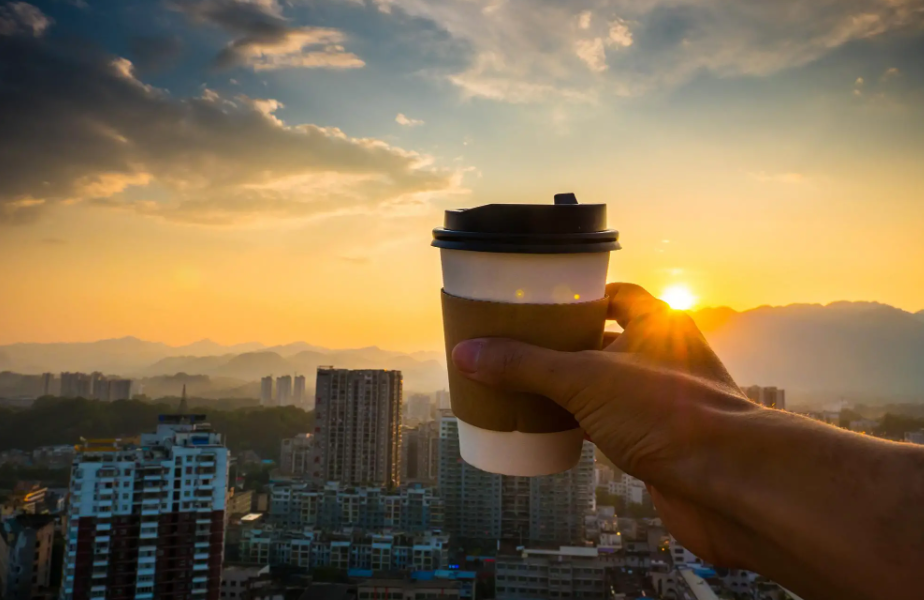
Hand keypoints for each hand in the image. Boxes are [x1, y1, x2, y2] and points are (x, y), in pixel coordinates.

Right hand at [451, 282, 761, 566]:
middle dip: (564, 346)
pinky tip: (552, 432)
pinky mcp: (661, 442)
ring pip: (607, 386)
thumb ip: (526, 364)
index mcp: (657, 323)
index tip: (541, 302)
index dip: (578, 295)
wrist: (728, 485)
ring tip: (525, 388)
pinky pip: (612, 425)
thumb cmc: (673, 416)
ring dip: (571, 389)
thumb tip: (469, 353)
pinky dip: (583, 426)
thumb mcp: (585, 379)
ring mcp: (664, 401)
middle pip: (604, 341)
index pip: (615, 293)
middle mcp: (664, 357)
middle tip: (520, 347)